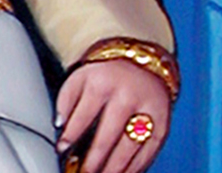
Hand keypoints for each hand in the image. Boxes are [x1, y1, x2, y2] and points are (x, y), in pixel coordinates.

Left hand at [55, 59, 169, 172]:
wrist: (142, 60)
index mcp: (103, 83)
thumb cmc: (107, 73)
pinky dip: (136, 166)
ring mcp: (147, 111)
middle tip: (84, 172)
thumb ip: (66, 98)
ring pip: (130, 147)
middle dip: (94, 160)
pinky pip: (149, 150)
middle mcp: (127, 96)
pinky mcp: (162, 123)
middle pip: (108, 136)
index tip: (62, 149)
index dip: (71, 135)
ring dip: (114, 168)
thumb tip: (59, 126)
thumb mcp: (82, 76)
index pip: (84, 115)